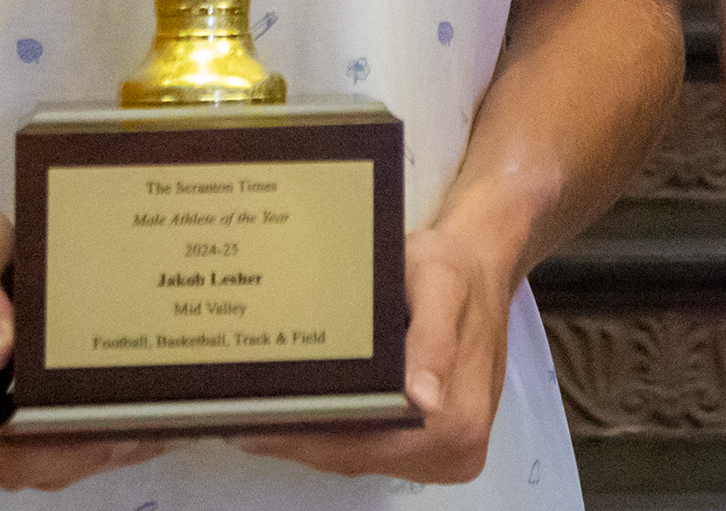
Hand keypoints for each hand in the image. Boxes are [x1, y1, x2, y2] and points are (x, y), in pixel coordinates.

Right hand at [0, 174, 168, 488]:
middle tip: (163, 420)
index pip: (14, 458)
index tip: (132, 429)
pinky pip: (26, 447)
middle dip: (96, 450)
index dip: (76, 452)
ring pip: (33, 463)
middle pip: (31, 469)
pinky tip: (111, 408)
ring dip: (88, 446)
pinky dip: (69, 436)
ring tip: (152, 417)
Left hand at [237, 214, 513, 483]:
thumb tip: (424, 399)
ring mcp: (446, 455)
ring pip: (361, 458)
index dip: (306, 437)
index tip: (254, 424)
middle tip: (244, 416)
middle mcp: (456, 448)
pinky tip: (305, 412)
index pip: (363, 445)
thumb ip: (432, 338)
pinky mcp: (435, 449)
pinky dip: (339, 434)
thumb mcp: (439, 283)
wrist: (481, 267)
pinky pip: (374, 451)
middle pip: (357, 457)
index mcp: (456, 420)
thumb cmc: (455, 270)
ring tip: (264, 412)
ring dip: (315, 439)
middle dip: (301, 439)